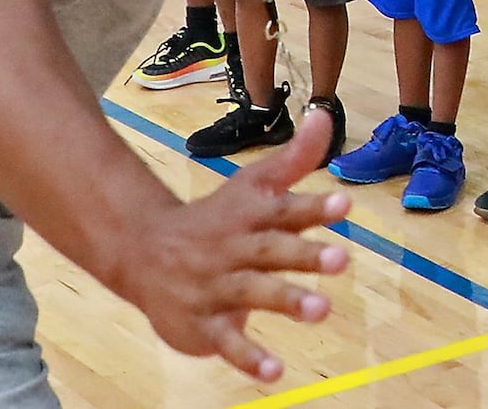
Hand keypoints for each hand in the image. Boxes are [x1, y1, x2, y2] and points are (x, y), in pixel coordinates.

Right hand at [116, 111, 350, 379]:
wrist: (143, 251)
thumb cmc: (215, 218)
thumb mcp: (254, 185)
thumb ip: (295, 158)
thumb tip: (324, 115)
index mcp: (251, 215)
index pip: (285, 210)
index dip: (314, 208)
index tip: (344, 205)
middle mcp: (234, 249)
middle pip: (271, 250)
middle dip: (305, 255)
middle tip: (342, 259)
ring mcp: (217, 287)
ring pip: (252, 293)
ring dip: (285, 300)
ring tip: (321, 309)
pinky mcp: (203, 324)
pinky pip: (226, 342)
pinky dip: (248, 358)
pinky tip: (274, 371)